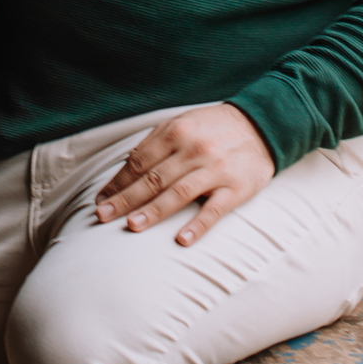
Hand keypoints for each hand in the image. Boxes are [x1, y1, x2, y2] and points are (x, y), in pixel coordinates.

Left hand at [93, 104, 275, 246]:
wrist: (261, 125)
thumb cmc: (213, 128)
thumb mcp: (183, 123)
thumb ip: (155, 144)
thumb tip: (125, 168)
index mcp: (176, 132)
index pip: (139, 161)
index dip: (118, 182)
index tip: (101, 201)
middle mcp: (193, 149)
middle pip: (154, 178)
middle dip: (126, 199)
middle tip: (103, 216)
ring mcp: (215, 169)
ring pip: (178, 193)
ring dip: (153, 211)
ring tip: (132, 226)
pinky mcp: (235, 188)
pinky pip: (214, 209)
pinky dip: (198, 225)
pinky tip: (182, 240)